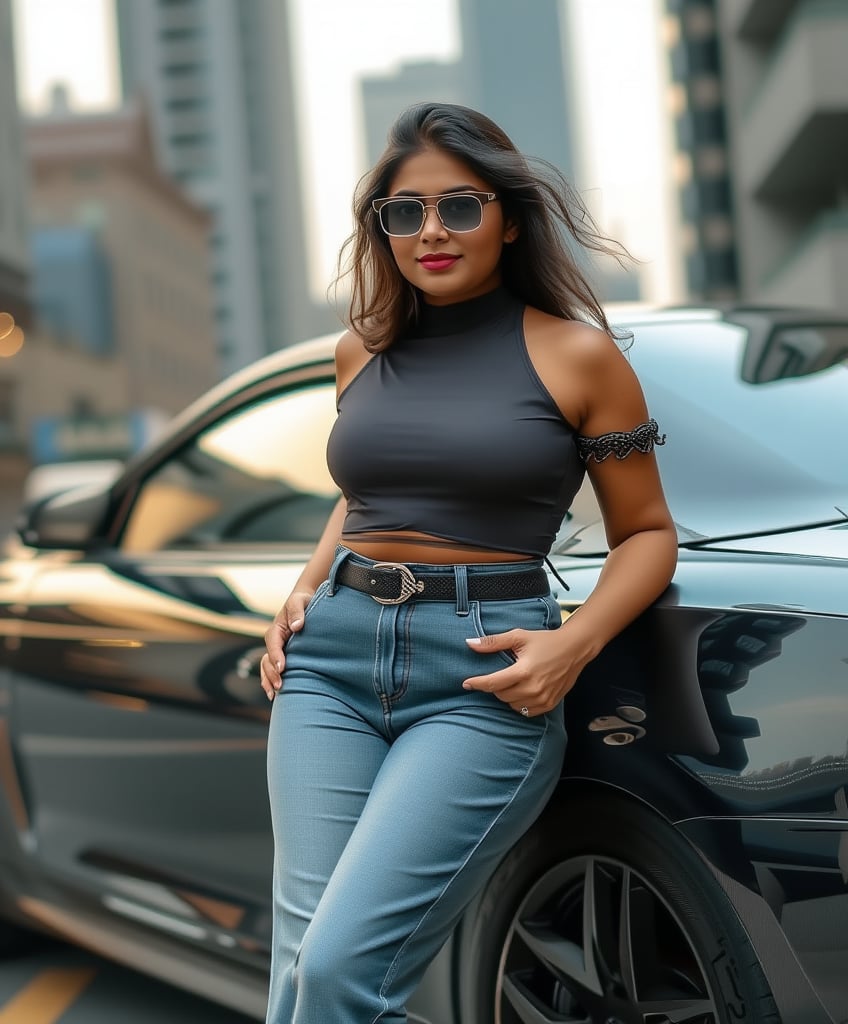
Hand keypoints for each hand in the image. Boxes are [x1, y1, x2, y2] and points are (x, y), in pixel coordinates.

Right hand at [260, 589, 313, 699]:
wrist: (306, 602)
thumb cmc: (303, 601)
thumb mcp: (299, 601)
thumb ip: (297, 611)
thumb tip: (297, 626)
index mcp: (277, 629)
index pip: (273, 643)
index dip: (276, 656)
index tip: (282, 667)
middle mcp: (274, 641)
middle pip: (267, 659)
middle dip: (272, 673)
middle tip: (280, 685)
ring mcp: (278, 650)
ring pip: (267, 667)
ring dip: (269, 680)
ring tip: (274, 695)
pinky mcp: (284, 656)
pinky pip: (274, 670)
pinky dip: (271, 681)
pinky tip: (275, 695)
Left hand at [462, 626, 591, 715]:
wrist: (574, 649)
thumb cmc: (545, 641)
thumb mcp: (518, 636)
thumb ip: (493, 642)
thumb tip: (469, 644)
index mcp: (523, 671)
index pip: (493, 683)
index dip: (477, 684)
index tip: (466, 683)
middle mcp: (533, 688)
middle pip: (500, 695)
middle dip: (495, 686)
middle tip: (502, 673)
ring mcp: (542, 698)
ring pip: (512, 705)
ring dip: (507, 695)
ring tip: (514, 681)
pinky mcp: (549, 704)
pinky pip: (525, 711)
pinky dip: (519, 703)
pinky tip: (523, 690)